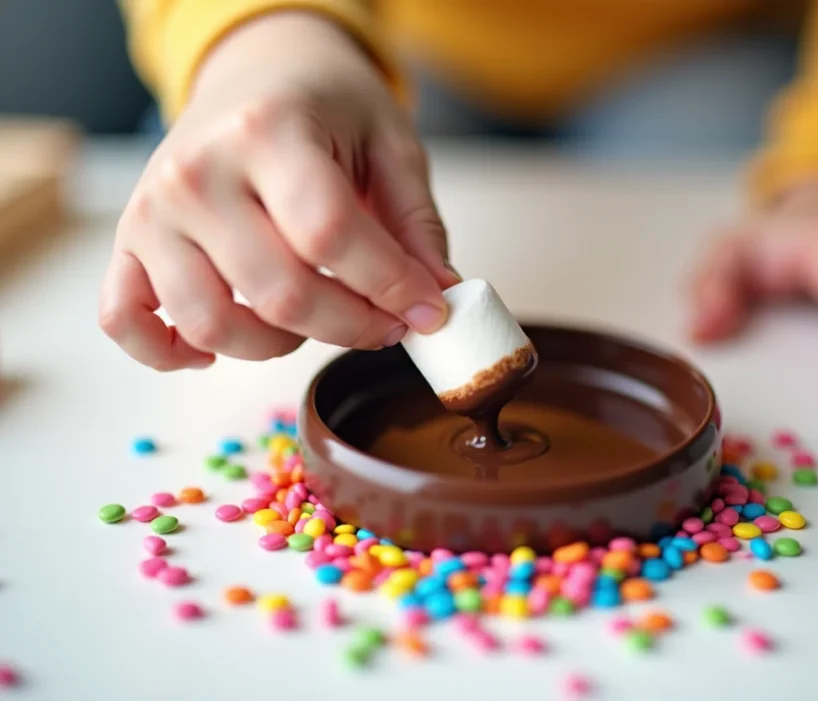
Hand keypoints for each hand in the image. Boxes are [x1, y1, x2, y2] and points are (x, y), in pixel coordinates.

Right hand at [99, 12, 457, 370]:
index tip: (427, 310)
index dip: (389, 288)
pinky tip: (220, 348)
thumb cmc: (324, 107)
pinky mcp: (129, 242)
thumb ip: (415, 224)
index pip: (330, 236)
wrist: (258, 70)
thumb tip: (435, 297)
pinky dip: (169, 352)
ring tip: (316, 319)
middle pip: (279, 293)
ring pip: (212, 324)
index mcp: (267, 132)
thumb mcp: (390, 144)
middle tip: (386, 322)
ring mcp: (154, 212)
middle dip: (352, 326)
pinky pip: (126, 321)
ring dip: (278, 346)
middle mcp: (197, 172)